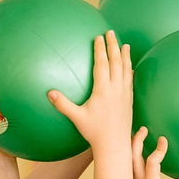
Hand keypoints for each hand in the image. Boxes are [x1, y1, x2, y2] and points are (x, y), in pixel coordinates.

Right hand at [51, 32, 135, 149]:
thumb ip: (63, 104)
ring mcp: (124, 95)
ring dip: (124, 56)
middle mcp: (116, 89)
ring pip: (126, 70)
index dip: (100, 50)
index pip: (102, 64)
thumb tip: (49, 93)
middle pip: (115, 62)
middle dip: (113, 46)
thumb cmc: (94, 132)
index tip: (98, 37)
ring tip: (124, 45)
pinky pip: (130, 81)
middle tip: (111, 33)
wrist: (115, 145)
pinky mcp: (129, 101)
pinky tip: (129, 67)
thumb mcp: (77, 117)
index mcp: (103, 90)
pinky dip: (129, 70)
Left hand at [130, 128, 178, 178]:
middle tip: (144, 128)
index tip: (163, 140)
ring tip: (136, 134)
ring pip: (126, 158)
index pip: (152, 161)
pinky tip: (129, 149)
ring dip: (130, 144)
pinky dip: (126, 154)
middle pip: (133, 154)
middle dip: (138, 139)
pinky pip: (124, 165)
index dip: (159, 149)